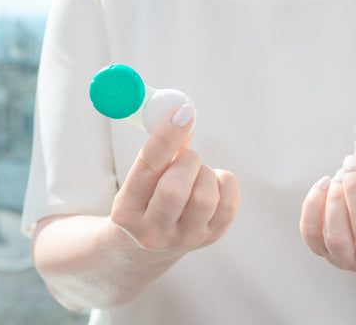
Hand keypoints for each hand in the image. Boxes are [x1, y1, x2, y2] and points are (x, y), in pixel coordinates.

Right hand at [110, 104, 240, 252]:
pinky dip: (224, 183)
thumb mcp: (141, 179)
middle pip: (175, 189)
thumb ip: (162, 151)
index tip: (183, 112)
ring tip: (196, 175)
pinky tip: (211, 184)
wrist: (148, 243)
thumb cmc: (145, 198)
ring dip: (205, 173)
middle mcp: (153, 231)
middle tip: (186, 157)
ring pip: (205, 198)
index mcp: (127, 211)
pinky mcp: (211, 237)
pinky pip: (229, 203)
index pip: (147, 168)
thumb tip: (185, 117)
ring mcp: (184, 239)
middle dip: (187, 161)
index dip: (166, 136)